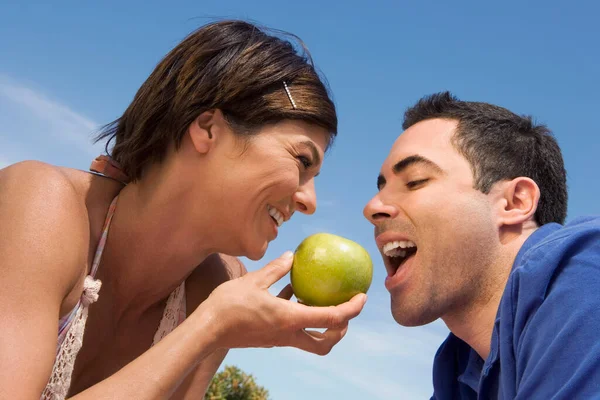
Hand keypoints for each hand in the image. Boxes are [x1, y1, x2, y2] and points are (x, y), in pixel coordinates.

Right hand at [197, 251, 366, 355]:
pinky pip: (292, 330)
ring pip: (309, 340)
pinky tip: (291, 293)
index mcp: (290, 319)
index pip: (332, 318)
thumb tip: (292, 255)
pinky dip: (299, 316)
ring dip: (321, 325)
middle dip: (340, 330)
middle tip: (343, 309)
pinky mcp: (269, 338)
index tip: (362, 297)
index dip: (351, 309)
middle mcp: (288, 334)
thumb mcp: (254, 280)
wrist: (207, 330)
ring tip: (319, 299)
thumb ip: (276, 268)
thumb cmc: (229, 305)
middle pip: (325, 343)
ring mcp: (278, 340)